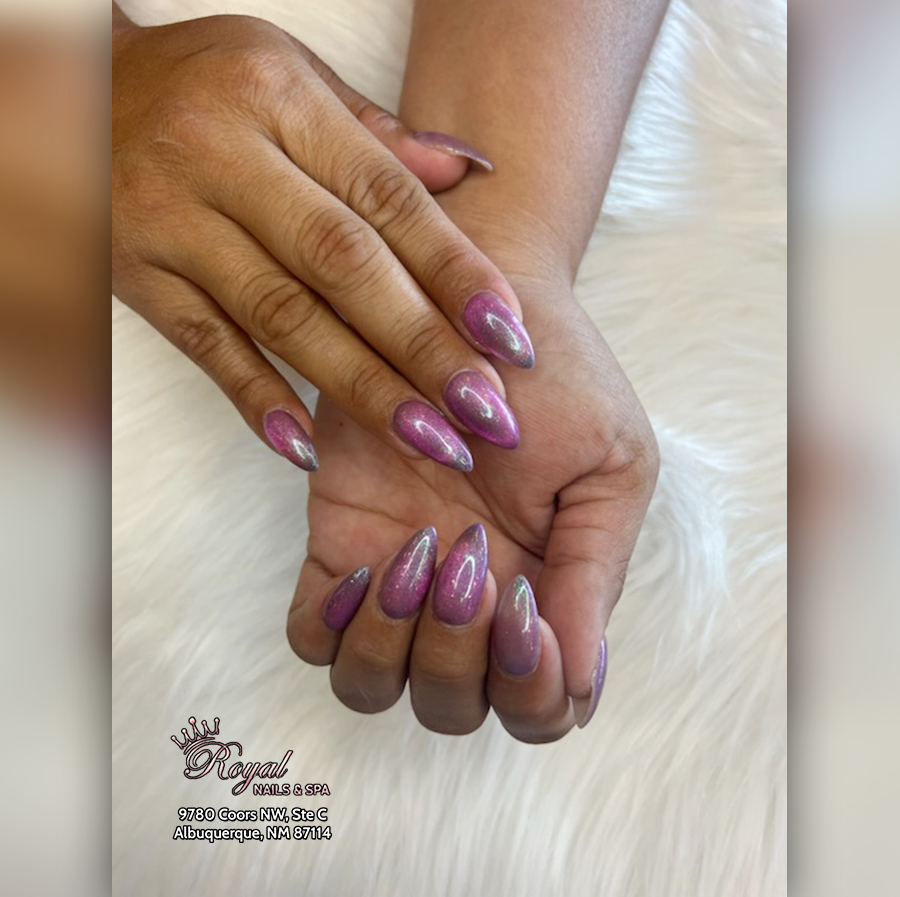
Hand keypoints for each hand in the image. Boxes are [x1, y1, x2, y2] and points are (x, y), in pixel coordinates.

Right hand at [112, 11, 530, 472]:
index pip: (386, 198)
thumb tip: (469, 173)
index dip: (454, 270)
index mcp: (277, 97)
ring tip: (429, 440)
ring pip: (282, 317)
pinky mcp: (136, 277)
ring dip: (362, 387)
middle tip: (485, 411)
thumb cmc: (202, 83)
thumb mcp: (288, 76)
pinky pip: (205, 348)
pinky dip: (259, 400)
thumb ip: (378, 134)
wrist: (70, 90)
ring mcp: (172, 223)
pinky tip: (309, 448)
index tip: (509, 337)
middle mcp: (223, 157)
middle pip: (343, 266)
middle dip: (423, 345)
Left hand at [287, 241, 658, 741]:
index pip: (537, 708)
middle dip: (458, 658)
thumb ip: (594, 570)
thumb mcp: (608, 462)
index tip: (525, 606)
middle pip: (451, 707)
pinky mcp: (336, 543)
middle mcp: (468, 604)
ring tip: (415, 556)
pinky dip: (330, 625)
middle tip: (467, 562)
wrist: (477, 296)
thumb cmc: (557, 375)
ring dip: (393, 648)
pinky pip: (309, 633)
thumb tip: (583, 680)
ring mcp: (397, 580)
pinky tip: (364, 565)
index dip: (532, 689)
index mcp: (545, 595)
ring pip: (371, 686)